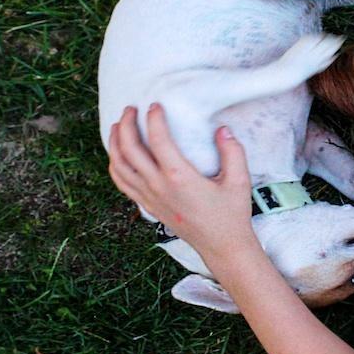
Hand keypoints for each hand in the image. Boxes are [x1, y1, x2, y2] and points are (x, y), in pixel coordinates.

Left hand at [106, 104, 257, 259]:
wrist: (222, 247)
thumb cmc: (231, 214)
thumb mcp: (239, 181)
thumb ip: (232, 152)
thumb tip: (222, 129)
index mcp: (179, 177)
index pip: (157, 140)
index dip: (153, 119)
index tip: (155, 105)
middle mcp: (159, 186)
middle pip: (129, 149)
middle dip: (126, 124)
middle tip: (131, 109)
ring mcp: (150, 198)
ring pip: (119, 166)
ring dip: (115, 143)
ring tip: (118, 126)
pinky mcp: (148, 207)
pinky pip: (122, 183)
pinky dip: (115, 165)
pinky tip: (117, 155)